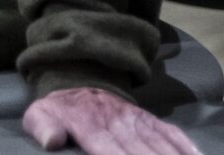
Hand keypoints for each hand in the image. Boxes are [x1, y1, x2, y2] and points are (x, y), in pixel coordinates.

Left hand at [23, 88, 198, 154]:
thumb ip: (43, 127)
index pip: (109, 151)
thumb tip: (52, 141)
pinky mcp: (148, 120)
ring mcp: (136, 121)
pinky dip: (185, 147)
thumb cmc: (60, 108)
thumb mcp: (39, 114)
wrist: (79, 77)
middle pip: (141, 152)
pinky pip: (170, 133)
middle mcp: (119, 124)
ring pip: (159, 145)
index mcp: (91, 127)